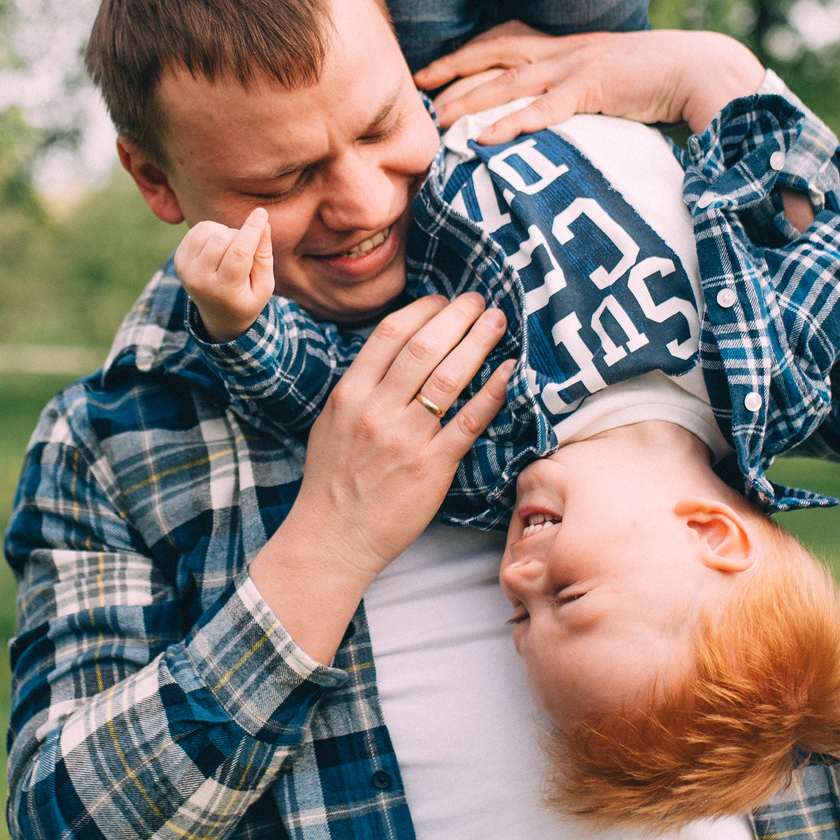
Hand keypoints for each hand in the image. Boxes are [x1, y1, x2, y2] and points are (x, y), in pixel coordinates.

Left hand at [176, 207, 274, 341]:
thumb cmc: (246, 299)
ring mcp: (185, 268)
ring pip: (208, 230)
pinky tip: (218, 247)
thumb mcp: (264, 286)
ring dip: (226, 233)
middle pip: (222, 239)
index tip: (261, 213)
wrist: (218, 316)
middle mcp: (199, 280)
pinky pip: (198, 229)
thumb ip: (264, 256)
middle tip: (246, 250)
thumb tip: (263, 223)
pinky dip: (213, 231)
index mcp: (224, 291)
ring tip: (231, 250)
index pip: (238, 254)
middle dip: (240, 236)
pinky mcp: (179, 258)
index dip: (250, 231)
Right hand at [247, 294, 515, 661]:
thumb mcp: (332, 423)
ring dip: (479, 343)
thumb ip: (362, 388)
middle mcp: (376, 411)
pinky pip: (469, 421)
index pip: (390, 334)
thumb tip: (397, 352)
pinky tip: (508, 372)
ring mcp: (405, 439)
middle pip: (425, 346)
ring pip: (450, 377)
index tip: (444, 300)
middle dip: (458, 316)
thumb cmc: (333, 481)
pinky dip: (492, 392)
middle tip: (480, 301)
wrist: (333, 539)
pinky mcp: (432, 467)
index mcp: (349, 395)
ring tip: (497, 323)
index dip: (423, 310)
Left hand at [417, 23, 767, 142]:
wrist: (702, 68)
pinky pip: (547, 109)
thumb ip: (575, 87)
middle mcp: (563, 50)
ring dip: (472, 101)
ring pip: (511, 82)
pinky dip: (514, 124)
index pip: (502, 41)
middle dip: (453, 71)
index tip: (430, 70)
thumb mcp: (606, 75)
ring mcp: (577, 67)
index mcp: (565, 45)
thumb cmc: (658, 78)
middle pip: (494, 56)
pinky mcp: (596, 89)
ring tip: (440, 120)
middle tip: (416, 89)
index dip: (463, 53)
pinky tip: (487, 140)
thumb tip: (550, 109)